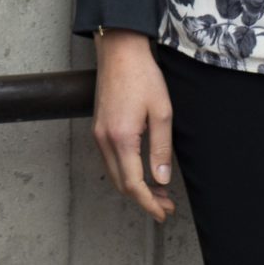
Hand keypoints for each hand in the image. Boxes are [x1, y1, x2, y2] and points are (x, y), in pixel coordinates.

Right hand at [90, 29, 175, 221]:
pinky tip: (141, 171)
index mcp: (122, 138)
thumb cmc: (142, 77)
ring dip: (134, 187)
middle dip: (143, 199)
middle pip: (120, 184)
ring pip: (113, 173)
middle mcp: (105, 139)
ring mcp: (98, 133)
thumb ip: (161, 149)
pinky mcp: (99, 127)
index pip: (133, 184)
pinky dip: (125, 172)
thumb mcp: (161, 113)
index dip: (148, 203)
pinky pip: (110, 160)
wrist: (120, 51)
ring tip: (158, 191)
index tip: (162, 213)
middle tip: (165, 206)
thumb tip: (161, 179)